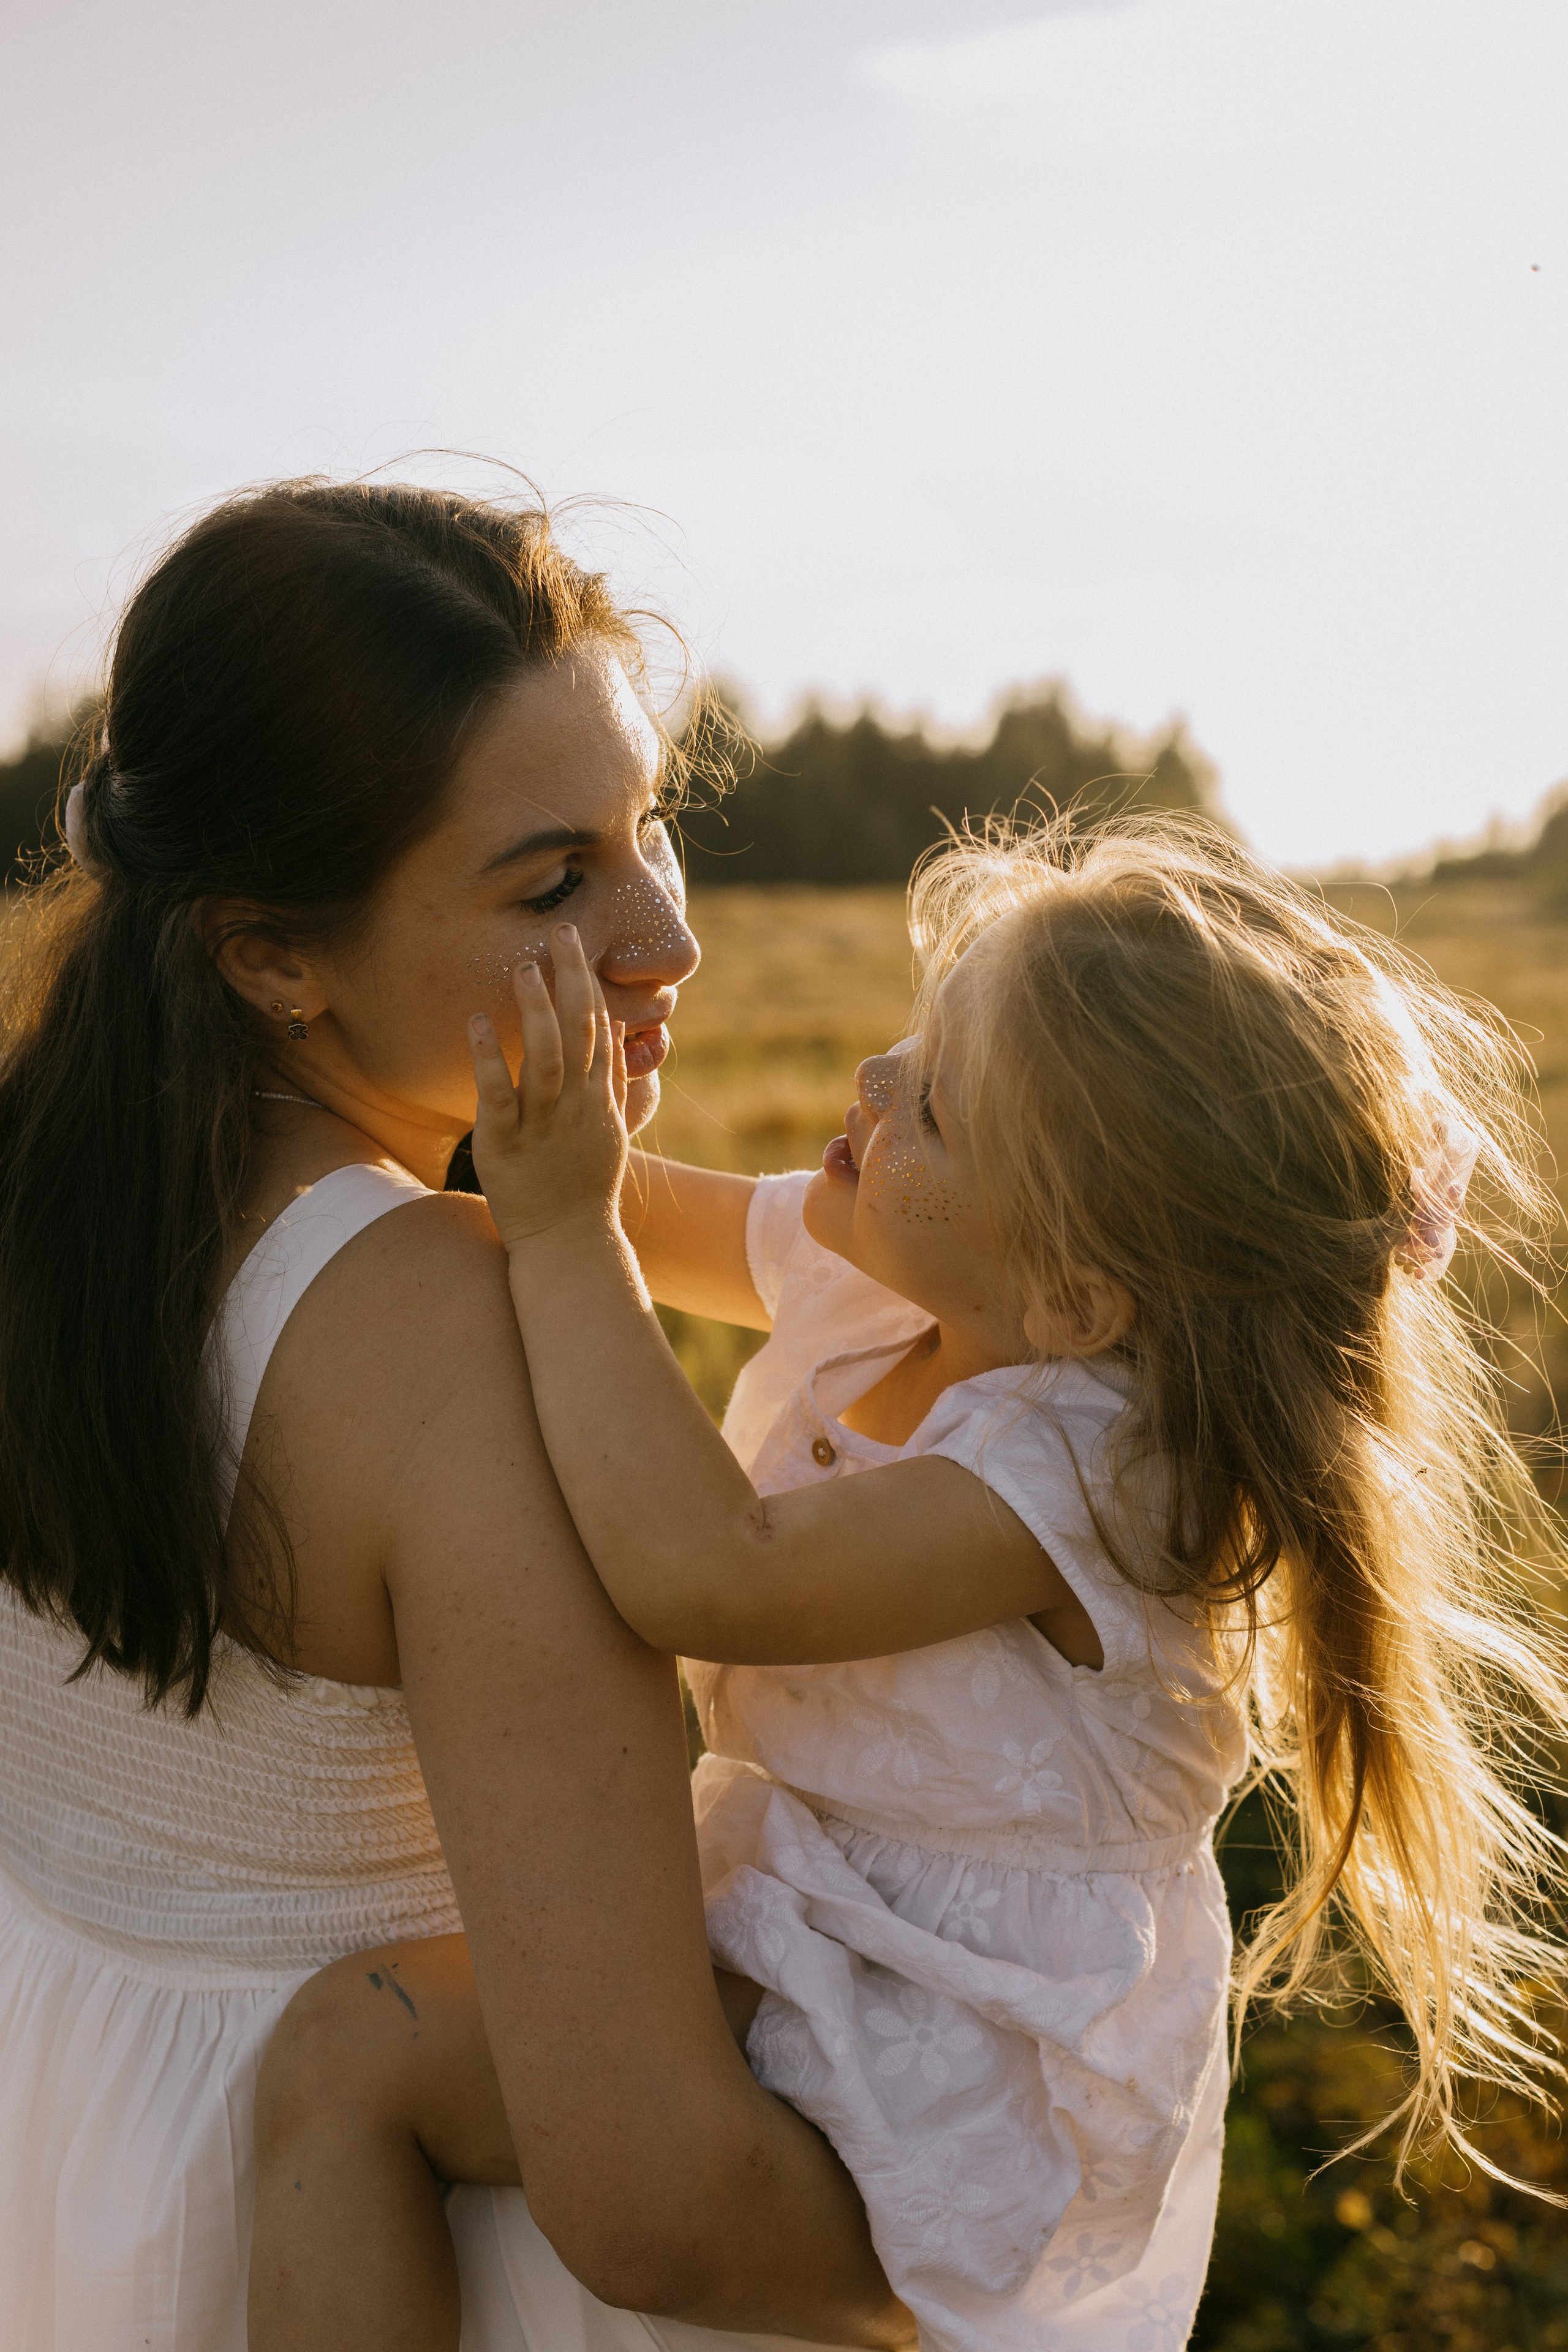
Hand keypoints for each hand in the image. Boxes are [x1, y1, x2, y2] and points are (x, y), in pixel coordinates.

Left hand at [468, 925, 629, 1250]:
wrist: (569, 1242)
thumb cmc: (584, 1185)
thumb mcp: (609, 1130)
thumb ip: (613, 1080)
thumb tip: (618, 1031)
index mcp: (599, 1098)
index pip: (599, 1028)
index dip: (587, 982)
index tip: (572, 942)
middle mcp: (577, 1105)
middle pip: (580, 1032)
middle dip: (572, 979)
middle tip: (560, 930)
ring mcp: (543, 1125)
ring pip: (546, 1059)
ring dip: (536, 1011)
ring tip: (525, 968)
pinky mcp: (506, 1145)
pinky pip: (498, 1097)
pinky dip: (488, 1058)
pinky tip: (476, 1023)